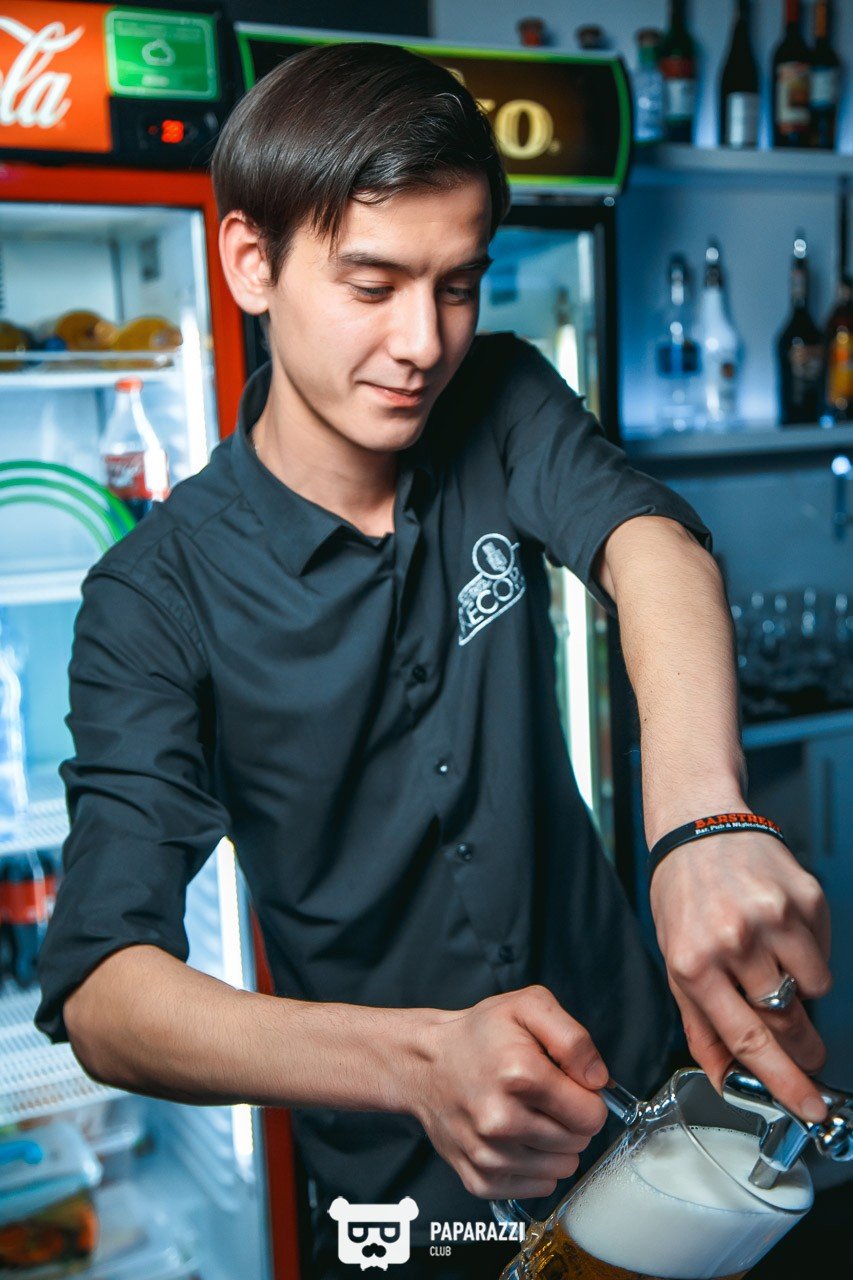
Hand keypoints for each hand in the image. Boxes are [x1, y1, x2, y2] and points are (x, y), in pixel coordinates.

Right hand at [411, 985, 608, 1199]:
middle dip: (570, 1120)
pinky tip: (516, 1138)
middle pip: (579, 1143)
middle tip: (544, 1097)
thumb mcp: (529, 1007)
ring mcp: (488, 1154)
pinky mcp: (479, 1179)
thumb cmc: (479, 1035)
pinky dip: (534, 1166)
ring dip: (554, 1145)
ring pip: (561, 1169)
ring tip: (528, 1116)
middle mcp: (502, 1120)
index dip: (586, 1097)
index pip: (592, 1115)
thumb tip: (598, 1081)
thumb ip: (574, 1038)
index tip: (567, 1085)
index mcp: (519, 1074)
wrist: (425, 1064)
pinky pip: (538, 1188)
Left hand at [650, 832, 831, 1122]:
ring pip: (813, 990)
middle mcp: (734, 939)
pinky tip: (781, 935)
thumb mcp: (674, 961)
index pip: (747, 1040)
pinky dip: (808, 956)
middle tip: (806, 1051)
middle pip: (787, 1022)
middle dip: (803, 1049)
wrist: (700, 827)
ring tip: (774, 965)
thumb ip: (700, 1026)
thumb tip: (724, 1078)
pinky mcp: (805, 898)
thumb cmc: (682, 894)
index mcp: (695, 962)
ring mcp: (774, 917)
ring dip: (802, 993)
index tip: (808, 1105)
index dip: (784, 1082)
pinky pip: (823, 953)